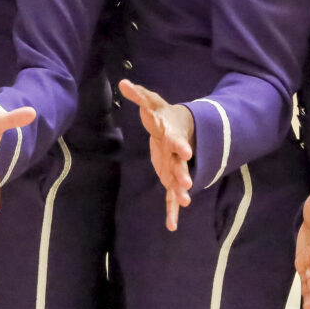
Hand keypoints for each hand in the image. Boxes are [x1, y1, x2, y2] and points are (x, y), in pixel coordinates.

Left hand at [118, 80, 193, 231]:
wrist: (181, 126)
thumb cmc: (163, 115)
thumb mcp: (152, 103)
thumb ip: (139, 95)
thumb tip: (123, 82)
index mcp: (172, 136)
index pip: (177, 140)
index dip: (180, 146)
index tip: (186, 151)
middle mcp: (177, 154)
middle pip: (181, 164)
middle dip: (183, 173)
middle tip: (186, 183)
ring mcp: (175, 167)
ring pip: (178, 182)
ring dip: (181, 192)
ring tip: (185, 202)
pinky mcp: (171, 177)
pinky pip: (171, 196)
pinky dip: (172, 210)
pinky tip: (172, 226)